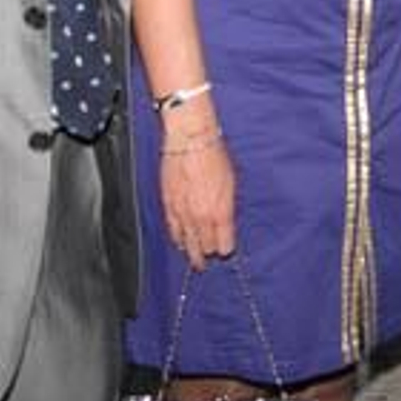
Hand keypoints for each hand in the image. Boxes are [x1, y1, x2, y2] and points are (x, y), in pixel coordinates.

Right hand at [160, 111, 235, 270]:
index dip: (225, 249)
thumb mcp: (231, 183)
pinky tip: (180, 243)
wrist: (190, 141)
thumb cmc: (215, 156)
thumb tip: (225, 222)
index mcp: (221, 212)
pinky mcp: (168, 206)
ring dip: (191, 251)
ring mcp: (183, 213)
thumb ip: (227, 207)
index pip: (224, 245)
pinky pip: (173, 231)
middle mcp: (202, 217)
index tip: (226, 250)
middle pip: (205, 248)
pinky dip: (178, 238)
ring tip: (194, 257)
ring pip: (187, 244)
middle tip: (208, 259)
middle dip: (208, 254)